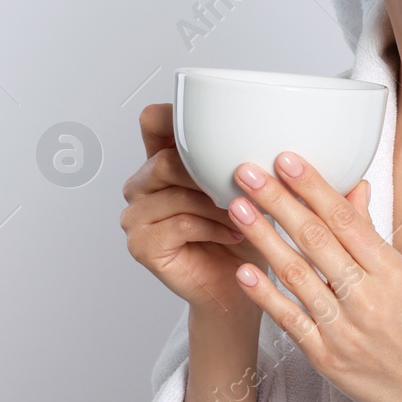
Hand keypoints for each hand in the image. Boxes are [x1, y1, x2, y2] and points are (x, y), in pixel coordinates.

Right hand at [120, 103, 266, 320]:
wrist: (237, 285)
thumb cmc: (243, 233)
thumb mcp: (245, 186)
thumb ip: (238, 157)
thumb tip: (265, 128)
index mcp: (162, 162)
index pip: (153, 123)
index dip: (173, 116)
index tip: (209, 123)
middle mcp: (142, 187)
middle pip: (165, 161)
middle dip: (208, 171)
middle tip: (243, 184)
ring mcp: (136, 217)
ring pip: (175, 193)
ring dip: (217, 203)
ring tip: (245, 214)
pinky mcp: (141, 246)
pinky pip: (180, 224)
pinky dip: (214, 227)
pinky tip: (234, 233)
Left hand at [227, 154, 401, 401]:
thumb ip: (373, 236)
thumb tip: (354, 190)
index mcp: (393, 271)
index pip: (346, 219)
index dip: (314, 186)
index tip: (286, 159)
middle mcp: (368, 297)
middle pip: (316, 240)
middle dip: (278, 201)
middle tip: (247, 171)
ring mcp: (344, 329)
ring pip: (297, 275)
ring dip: (263, 238)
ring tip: (236, 208)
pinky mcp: (326, 358)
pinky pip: (290, 320)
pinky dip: (266, 295)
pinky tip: (243, 270)